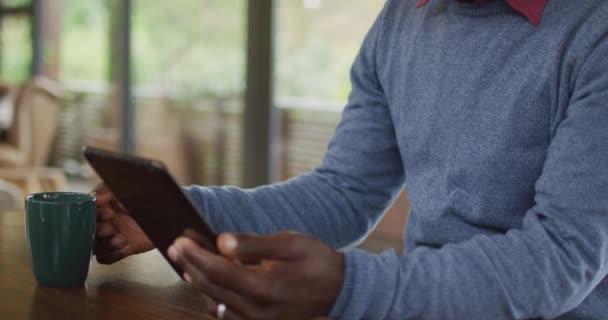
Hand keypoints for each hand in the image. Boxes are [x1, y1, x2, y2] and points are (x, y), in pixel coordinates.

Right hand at [92, 184, 154, 263]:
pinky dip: (111, 255)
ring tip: (121, 238)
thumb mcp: (127, 187)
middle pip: (89, 232)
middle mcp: (108, 222)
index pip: (87, 214)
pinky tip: (124, 246)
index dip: (94, 215)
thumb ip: (107, 189)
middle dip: (100, 231)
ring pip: (96, 247)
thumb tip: (93, 198)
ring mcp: (115, 236)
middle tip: (113, 227)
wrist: (170, 211)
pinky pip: (106, 258)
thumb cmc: (149, 195)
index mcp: (105, 206)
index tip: (108, 212)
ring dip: (105, 244)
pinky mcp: (125, 249)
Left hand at [167, 232, 344, 319]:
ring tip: (186, 263)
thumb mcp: (290, 243)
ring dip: (198, 283)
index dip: (196, 255)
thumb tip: (221, 241)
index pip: (218, 270)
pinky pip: (227, 314)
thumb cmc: (317, 262)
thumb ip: (254, 244)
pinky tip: (207, 285)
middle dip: (190, 266)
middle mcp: (256, 309)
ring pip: (215, 303)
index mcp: (264, 287)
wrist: (340, 290)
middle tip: (175, 248)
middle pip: (211, 288)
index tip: (179, 241)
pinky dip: (212, 297)